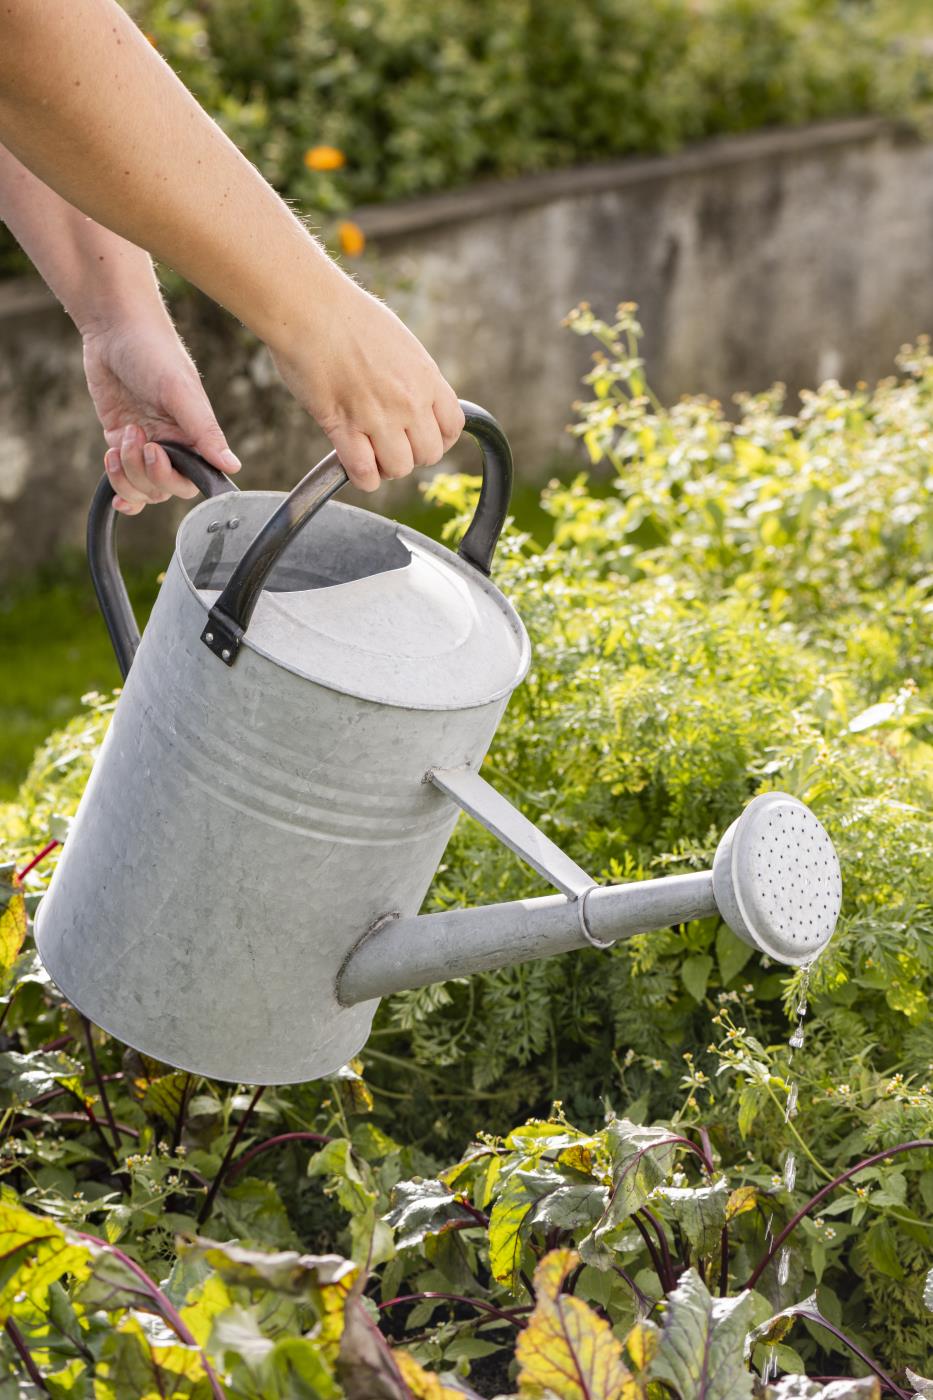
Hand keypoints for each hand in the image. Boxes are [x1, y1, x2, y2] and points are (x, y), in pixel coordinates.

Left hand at [82, 313, 240, 514]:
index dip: (172, 477)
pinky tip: (112, 469)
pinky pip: (122, 477)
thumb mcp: (182, 392)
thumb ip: (206, 432)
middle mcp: (173, 443)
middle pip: (164, 489)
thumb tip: (233, 466)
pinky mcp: (121, 438)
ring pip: (141, 487)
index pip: (193, 479)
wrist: (115, 327)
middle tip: (138, 437)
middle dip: (146, 473)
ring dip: (126, 473)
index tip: (157, 451)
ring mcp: (146, 443)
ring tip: (121, 439)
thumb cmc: (154, 351)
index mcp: (194, 435)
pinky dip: (117, 484)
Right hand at [270, 273, 464, 491]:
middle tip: (390, 445)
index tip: (421, 437)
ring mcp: (378, 416)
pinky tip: (353, 466)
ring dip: (386, 467)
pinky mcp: (344, 427)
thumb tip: (415, 397)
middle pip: (429, 454)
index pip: (453, 427)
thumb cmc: (346, 317)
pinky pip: (365, 473)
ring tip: (370, 453)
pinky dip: (362, 478)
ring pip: (399, 468)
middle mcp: (409, 400)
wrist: (311, 308)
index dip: (439, 439)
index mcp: (426, 376)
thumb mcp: (399, 341)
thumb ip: (412, 374)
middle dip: (411, 454)